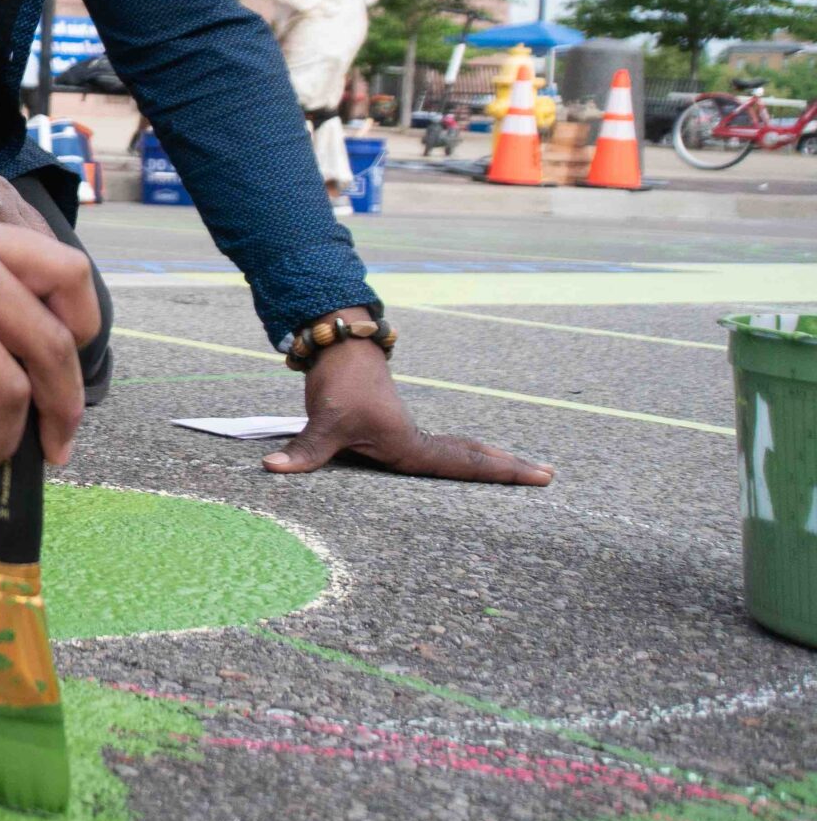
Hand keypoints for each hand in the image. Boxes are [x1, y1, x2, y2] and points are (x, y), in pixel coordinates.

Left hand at [263, 332, 554, 483]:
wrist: (338, 345)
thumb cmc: (339, 383)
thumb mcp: (324, 420)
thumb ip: (305, 451)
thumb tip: (272, 470)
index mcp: (410, 444)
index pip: (464, 464)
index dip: (502, 473)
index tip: (542, 475)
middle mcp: (415, 441)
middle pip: (469, 457)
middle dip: (506, 468)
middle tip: (548, 475)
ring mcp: (407, 434)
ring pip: (455, 451)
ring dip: (485, 461)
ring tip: (521, 471)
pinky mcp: (392, 428)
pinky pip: (436, 447)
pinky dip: (460, 455)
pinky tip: (468, 460)